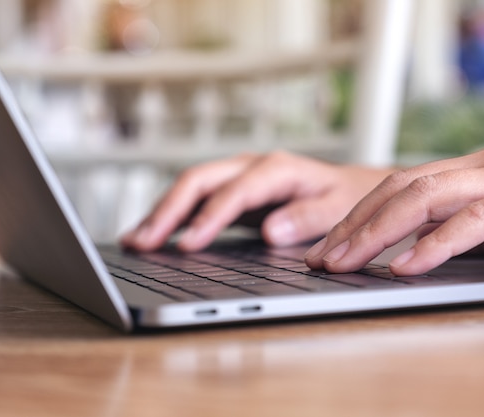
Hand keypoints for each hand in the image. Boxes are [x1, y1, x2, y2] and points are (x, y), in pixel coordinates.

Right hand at [120, 151, 393, 251]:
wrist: (349, 188)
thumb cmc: (345, 198)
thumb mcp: (337, 208)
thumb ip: (308, 218)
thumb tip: (271, 231)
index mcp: (276, 169)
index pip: (233, 193)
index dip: (208, 219)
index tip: (187, 246)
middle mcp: (251, 167)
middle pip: (198, 181)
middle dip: (167, 211)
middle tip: (141, 242)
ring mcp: (238, 176)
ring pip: (190, 188)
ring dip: (161, 212)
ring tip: (134, 240)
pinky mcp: (232, 191)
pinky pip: (195, 199)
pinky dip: (172, 216)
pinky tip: (153, 234)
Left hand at [305, 145, 483, 275]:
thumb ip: (462, 223)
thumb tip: (412, 249)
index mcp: (471, 170)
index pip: (398, 186)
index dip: (357, 216)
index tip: (326, 247)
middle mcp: (482, 166)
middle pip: (400, 188)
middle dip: (354, 225)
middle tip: (321, 260)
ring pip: (426, 197)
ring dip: (378, 232)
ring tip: (345, 263)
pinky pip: (477, 221)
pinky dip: (437, 243)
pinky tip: (407, 267)